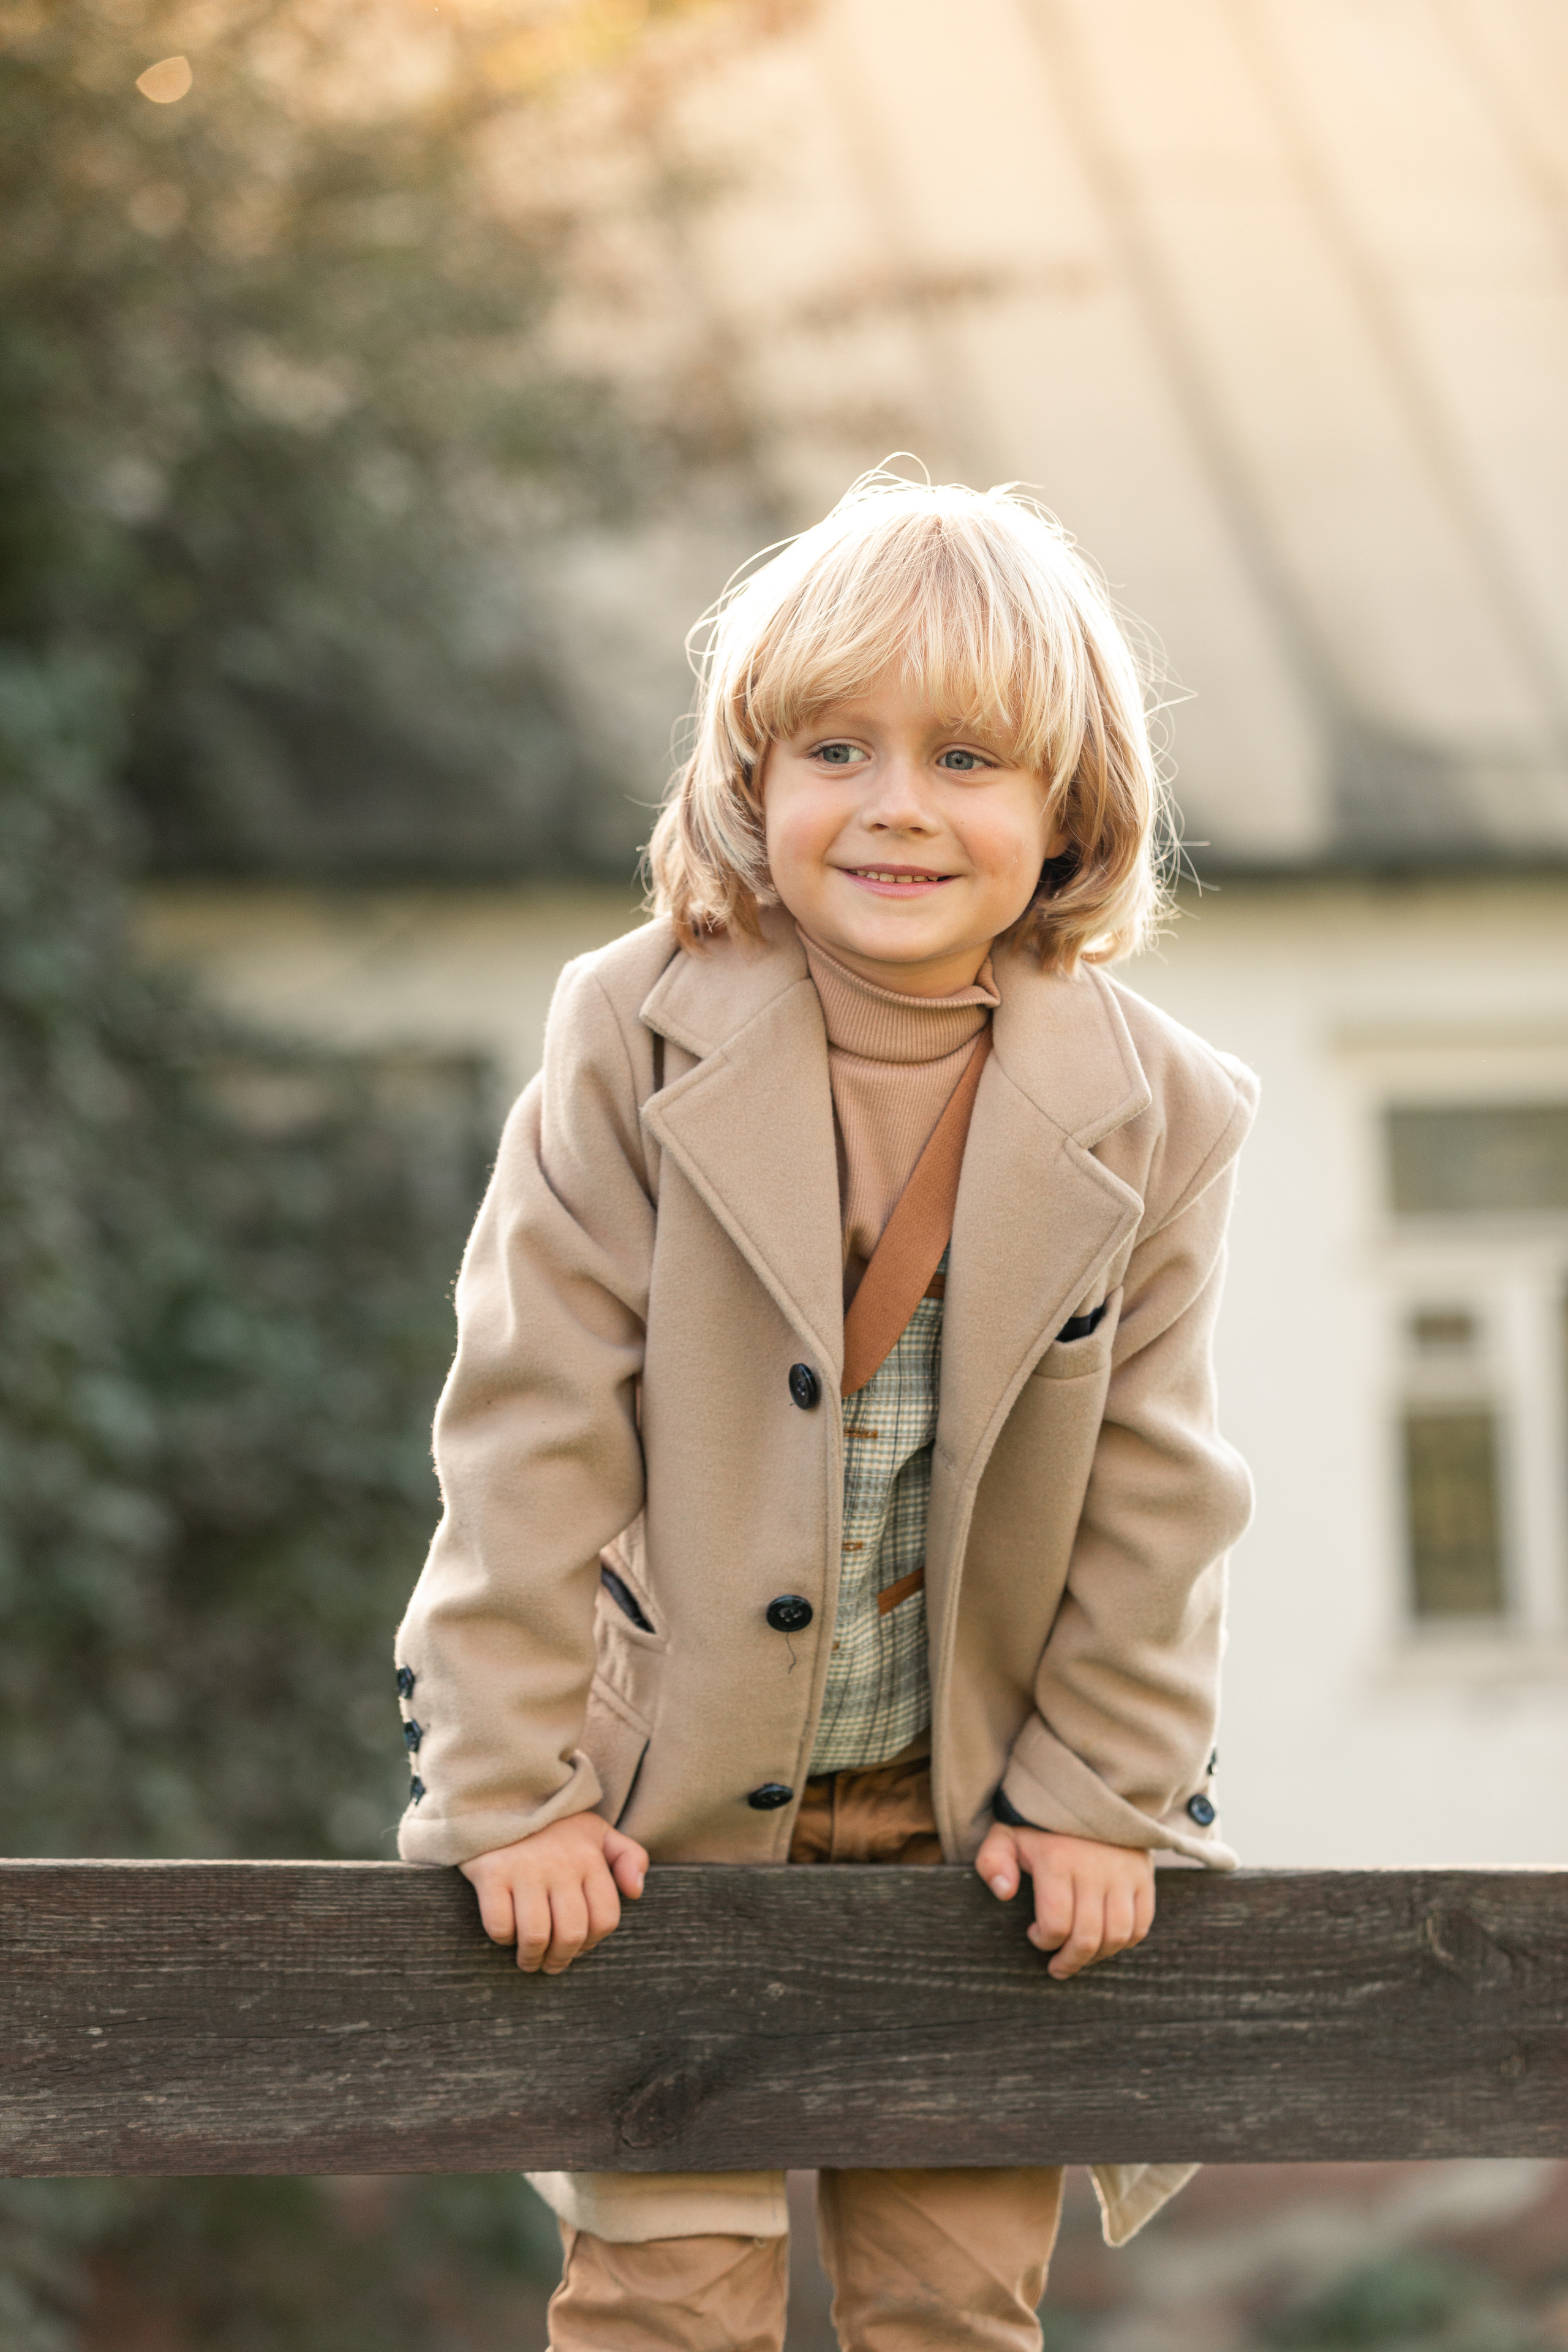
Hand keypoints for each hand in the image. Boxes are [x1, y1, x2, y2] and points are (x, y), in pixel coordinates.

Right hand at [461, 1811, 648, 1973]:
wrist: (502, 1793)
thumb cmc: (553, 1824)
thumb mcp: (597, 1831)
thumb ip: (628, 1856)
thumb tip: (636, 1892)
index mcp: (589, 1857)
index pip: (605, 1918)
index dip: (592, 1943)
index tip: (578, 1947)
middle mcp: (561, 1864)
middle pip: (571, 1934)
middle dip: (561, 1959)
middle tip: (551, 1963)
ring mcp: (524, 1869)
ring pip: (536, 1935)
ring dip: (532, 1957)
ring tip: (528, 1960)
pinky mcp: (491, 1873)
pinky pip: (499, 1924)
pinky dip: (503, 1937)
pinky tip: (506, 1932)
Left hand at [975, 1822, 1153, 1978]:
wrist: (1087, 1793)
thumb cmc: (1041, 1823)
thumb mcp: (1007, 1834)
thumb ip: (993, 1861)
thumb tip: (1004, 1893)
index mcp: (1057, 1861)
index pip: (1056, 1924)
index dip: (1044, 1941)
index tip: (1034, 1935)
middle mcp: (1094, 1870)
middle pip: (1088, 1938)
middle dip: (1070, 1961)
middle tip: (1057, 1966)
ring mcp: (1123, 1874)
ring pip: (1118, 1936)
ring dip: (1098, 1957)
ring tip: (1081, 1957)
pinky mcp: (1143, 1876)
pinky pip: (1141, 1924)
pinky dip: (1125, 1941)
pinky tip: (1106, 1941)